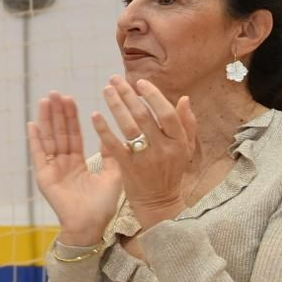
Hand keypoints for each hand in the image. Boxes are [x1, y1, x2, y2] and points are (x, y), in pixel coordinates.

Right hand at [27, 92, 121, 245]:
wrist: (91, 226)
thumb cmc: (103, 205)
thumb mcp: (113, 174)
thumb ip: (111, 154)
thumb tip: (113, 133)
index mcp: (78, 163)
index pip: (73, 134)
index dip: (71, 117)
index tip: (69, 98)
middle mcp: (63, 164)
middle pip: (59, 133)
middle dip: (57, 113)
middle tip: (56, 92)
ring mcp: (52, 169)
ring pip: (49, 139)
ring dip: (46, 120)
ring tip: (45, 101)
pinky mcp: (44, 177)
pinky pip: (38, 155)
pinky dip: (35, 140)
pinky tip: (32, 124)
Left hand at [95, 76, 201, 229]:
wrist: (159, 202)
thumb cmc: (171, 170)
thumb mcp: (185, 148)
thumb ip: (187, 123)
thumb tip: (184, 98)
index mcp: (179, 141)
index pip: (167, 114)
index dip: (154, 96)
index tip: (140, 82)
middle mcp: (163, 149)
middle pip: (144, 116)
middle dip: (128, 95)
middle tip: (114, 79)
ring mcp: (145, 159)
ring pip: (129, 127)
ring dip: (115, 106)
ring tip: (106, 90)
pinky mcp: (128, 168)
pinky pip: (114, 145)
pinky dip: (104, 130)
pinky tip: (95, 116)